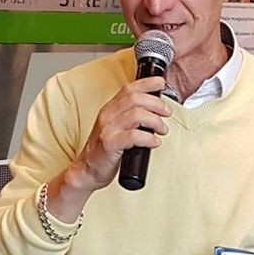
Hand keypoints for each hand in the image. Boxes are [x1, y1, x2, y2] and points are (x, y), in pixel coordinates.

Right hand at [61, 76, 170, 191]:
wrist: (87, 170)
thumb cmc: (105, 150)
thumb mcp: (116, 127)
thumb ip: (130, 117)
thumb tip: (155, 110)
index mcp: (110, 109)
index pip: (129, 89)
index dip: (147, 84)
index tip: (160, 83)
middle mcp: (107, 116)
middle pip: (135, 98)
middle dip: (156, 104)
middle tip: (166, 113)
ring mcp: (108, 129)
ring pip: (137, 114)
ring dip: (155, 121)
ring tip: (162, 130)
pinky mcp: (110, 144)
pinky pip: (134, 136)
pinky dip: (149, 138)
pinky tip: (154, 142)